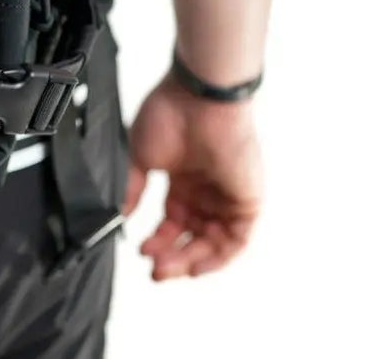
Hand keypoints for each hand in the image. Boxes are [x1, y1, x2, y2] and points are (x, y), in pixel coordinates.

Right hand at [123, 74, 262, 279]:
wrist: (199, 97)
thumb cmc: (170, 113)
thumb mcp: (141, 156)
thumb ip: (132, 189)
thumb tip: (119, 216)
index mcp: (183, 181)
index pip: (172, 222)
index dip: (157, 241)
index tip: (140, 251)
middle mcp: (205, 192)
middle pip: (191, 238)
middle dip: (172, 257)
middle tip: (154, 269)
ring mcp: (226, 197)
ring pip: (211, 244)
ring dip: (189, 260)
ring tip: (166, 267)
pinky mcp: (246, 202)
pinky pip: (235, 241)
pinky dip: (216, 258)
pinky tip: (195, 265)